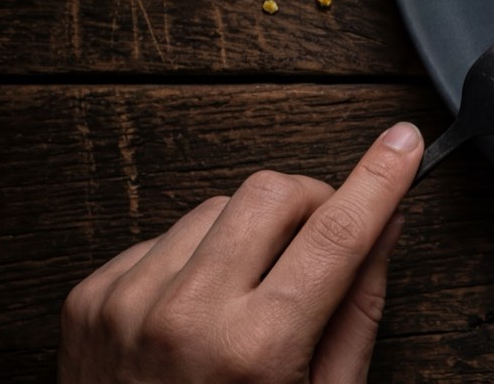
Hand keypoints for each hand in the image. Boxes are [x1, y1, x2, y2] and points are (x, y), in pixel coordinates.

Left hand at [59, 123, 423, 382]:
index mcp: (256, 350)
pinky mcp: (90, 300)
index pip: (336, 233)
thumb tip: (384, 222)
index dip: (379, 179)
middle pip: (270, 194)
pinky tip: (194, 314)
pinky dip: (191, 263)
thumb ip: (358, 308)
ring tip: (244, 299)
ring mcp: (128, 304)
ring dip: (245, 237)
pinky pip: (162, 239)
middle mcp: (185, 318)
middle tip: (318, 244)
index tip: (402, 144)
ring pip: (214, 208)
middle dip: (308, 205)